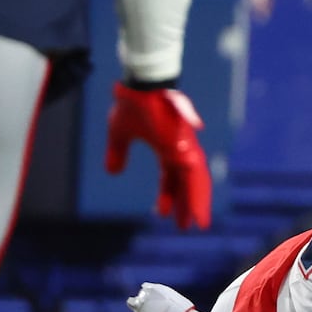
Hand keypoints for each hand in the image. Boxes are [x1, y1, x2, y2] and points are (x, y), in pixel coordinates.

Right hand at [106, 83, 212, 229]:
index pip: (170, 177)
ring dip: (196, 201)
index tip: (162, 214)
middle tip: (186, 226)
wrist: (137, 85)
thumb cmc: (132, 104)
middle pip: (187, 182)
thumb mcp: (119, 135)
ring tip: (198, 223)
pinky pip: (193, 172)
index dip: (168, 195)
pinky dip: (196, 189)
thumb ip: (117, 153)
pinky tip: (197, 206)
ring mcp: (184, 146)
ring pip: (195, 179)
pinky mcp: (184, 144)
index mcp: (165, 147)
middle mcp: (179, 148)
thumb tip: (113, 172)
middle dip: (186, 203)